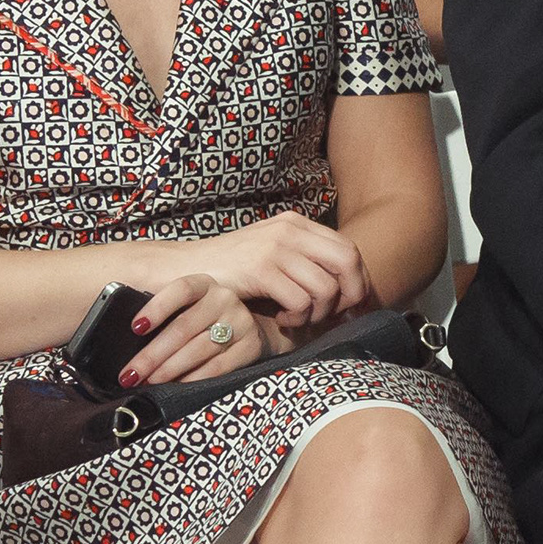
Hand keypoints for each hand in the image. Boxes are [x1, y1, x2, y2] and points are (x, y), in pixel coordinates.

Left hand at [121, 271, 269, 384]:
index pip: (181, 289)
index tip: (135, 328)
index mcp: (204, 284)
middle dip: (152, 354)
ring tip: (148, 382)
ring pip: (198, 350)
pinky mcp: (250, 346)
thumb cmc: (200, 319)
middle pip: (183, 327)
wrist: (242, 328)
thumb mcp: (184, 308)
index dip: (157, 307)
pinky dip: (193, 380)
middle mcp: (224, 299)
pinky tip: (176, 387)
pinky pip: (217, 367)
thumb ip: (161, 315)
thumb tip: (125, 336)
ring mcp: (240, 322)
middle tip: (130, 374)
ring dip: (169, 370)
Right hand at [127, 211, 371, 332]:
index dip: (358, 280)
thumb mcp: (271, 254)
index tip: (355, 307)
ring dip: (317, 314)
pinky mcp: (261, 269)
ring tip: (296, 319)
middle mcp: (291, 230)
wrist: (184, 268)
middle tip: (335, 317)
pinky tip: (281, 319)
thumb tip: (347, 289)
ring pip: (326, 288)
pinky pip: (301, 301)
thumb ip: (304, 262)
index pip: (349, 249)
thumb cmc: (230, 269)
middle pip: (348, 263)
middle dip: (350, 296)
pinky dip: (297, 318)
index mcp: (297, 223)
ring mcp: (276, 248)